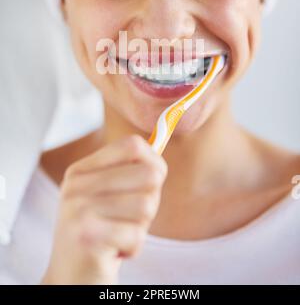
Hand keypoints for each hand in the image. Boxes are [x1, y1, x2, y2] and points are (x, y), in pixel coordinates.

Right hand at [41, 135, 167, 284]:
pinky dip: (133, 248)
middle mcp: (76, 186)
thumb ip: (132, 171)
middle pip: (148, 174)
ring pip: (147, 205)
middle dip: (150, 202)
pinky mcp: (87, 237)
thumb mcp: (109, 196)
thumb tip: (162, 137)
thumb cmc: (100, 235)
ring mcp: (78, 210)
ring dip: (141, 227)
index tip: (151, 182)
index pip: (133, 145)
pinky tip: (114, 251)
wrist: (70, 279)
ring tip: (119, 234)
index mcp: (81, 171)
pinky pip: (137, 235)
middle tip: (128, 219)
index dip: (154, 162)